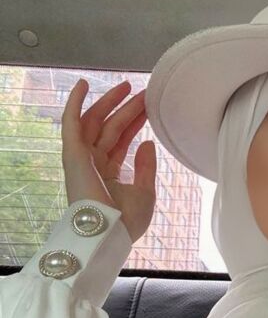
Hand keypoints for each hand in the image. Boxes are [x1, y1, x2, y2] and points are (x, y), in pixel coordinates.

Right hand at [61, 78, 156, 243]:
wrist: (109, 233)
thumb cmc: (126, 221)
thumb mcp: (145, 191)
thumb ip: (146, 166)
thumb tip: (147, 142)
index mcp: (108, 173)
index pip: (121, 141)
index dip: (134, 122)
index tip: (148, 108)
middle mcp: (92, 163)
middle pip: (110, 128)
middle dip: (126, 109)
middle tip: (143, 92)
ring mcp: (81, 157)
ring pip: (96, 121)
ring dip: (110, 102)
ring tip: (129, 86)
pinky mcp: (72, 153)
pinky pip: (70, 122)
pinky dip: (74, 102)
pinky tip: (82, 84)